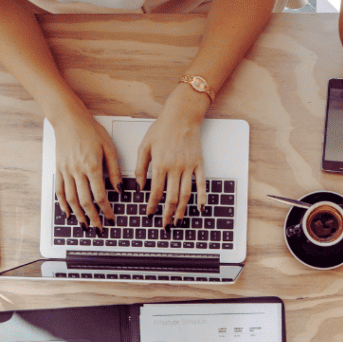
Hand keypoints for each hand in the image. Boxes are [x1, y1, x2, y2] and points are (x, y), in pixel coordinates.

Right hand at [52, 105, 121, 229]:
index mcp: (92, 166)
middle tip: (99, 229)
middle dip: (93, 218)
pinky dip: (63, 204)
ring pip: (72, 199)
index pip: (100, 196)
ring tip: (85, 225)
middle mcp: (77, 171)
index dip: (106, 210)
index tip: (111, 219)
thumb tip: (119, 189)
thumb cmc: (90, 130)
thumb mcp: (109, 147)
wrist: (68, 118)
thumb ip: (115, 170)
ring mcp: (66, 171)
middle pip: (85, 202)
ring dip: (79, 215)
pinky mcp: (59, 169)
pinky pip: (60, 191)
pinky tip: (68, 213)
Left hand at [136, 87, 209, 225]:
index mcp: (160, 164)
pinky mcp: (199, 165)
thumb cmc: (162, 129)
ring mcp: (189, 167)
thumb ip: (140, 167)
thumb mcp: (144, 145)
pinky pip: (201, 185)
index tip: (149, 214)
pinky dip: (202, 198)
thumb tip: (140, 186)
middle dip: (167, 214)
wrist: (182, 116)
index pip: (156, 191)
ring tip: (178, 221)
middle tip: (164, 225)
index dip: (152, 206)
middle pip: (171, 197)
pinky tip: (200, 209)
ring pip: (186, 195)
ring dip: (182, 210)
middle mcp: (175, 168)